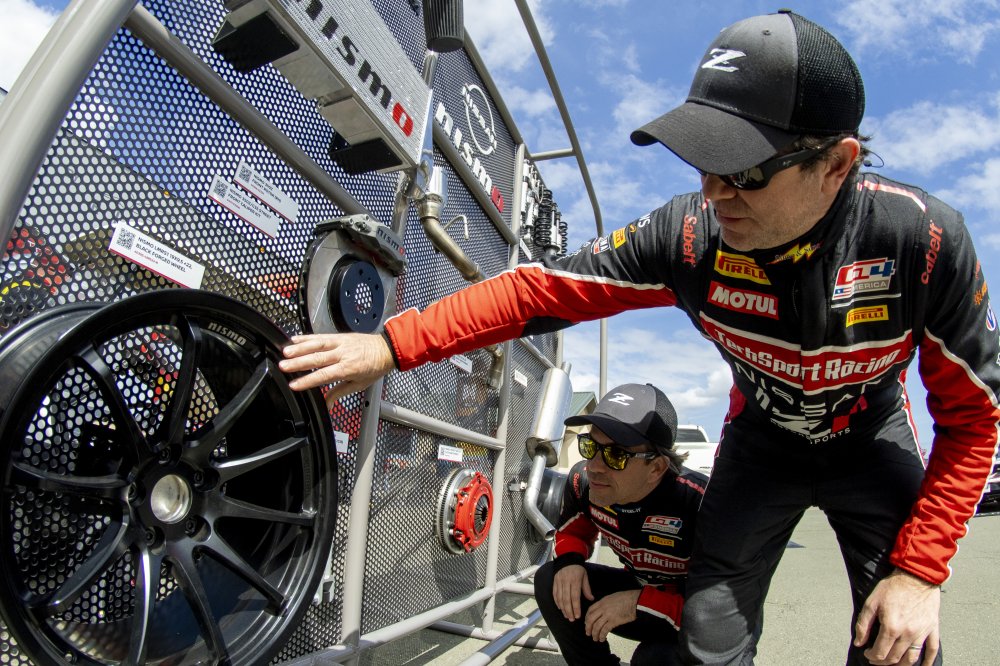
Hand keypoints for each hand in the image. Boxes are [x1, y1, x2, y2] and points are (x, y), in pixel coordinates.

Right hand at [278, 333, 394, 404]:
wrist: (387, 349)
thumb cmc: (374, 368)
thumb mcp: (359, 385)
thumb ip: (339, 393)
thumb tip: (327, 405)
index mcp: (349, 368)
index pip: (324, 375)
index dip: (308, 380)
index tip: (294, 384)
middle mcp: (343, 354)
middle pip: (317, 359)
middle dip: (298, 363)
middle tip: (283, 366)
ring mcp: (340, 343)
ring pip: (317, 345)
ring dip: (300, 348)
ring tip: (285, 352)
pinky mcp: (339, 336)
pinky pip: (321, 336)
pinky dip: (307, 337)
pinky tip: (294, 339)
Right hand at [553, 564, 593, 621]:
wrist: (567, 559)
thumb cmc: (578, 569)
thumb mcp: (585, 577)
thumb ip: (587, 589)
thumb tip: (591, 599)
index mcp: (575, 581)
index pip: (575, 597)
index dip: (576, 607)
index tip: (577, 616)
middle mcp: (566, 582)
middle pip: (566, 600)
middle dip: (569, 611)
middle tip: (571, 619)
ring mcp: (559, 582)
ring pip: (559, 598)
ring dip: (563, 609)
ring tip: (566, 616)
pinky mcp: (554, 582)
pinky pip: (555, 594)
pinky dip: (557, 602)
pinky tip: (560, 608)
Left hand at [585, 589, 639, 641]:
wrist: (634, 601)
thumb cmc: (626, 598)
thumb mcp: (612, 597)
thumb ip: (605, 603)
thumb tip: (602, 610)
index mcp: (602, 601)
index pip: (590, 610)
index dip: (587, 618)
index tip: (587, 623)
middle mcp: (603, 608)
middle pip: (590, 619)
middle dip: (588, 627)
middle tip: (588, 633)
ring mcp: (608, 615)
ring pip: (596, 626)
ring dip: (594, 634)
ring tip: (595, 638)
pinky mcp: (614, 621)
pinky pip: (604, 630)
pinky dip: (602, 635)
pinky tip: (602, 639)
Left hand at [854, 569, 940, 665]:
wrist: (916, 576)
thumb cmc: (893, 587)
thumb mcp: (872, 602)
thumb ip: (863, 624)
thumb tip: (859, 642)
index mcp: (891, 627)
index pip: (880, 652)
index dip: (871, 656)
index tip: (867, 653)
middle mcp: (908, 634)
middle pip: (895, 658)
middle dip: (883, 662)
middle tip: (876, 659)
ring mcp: (922, 633)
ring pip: (912, 659)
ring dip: (901, 665)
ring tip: (893, 663)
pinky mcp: (932, 629)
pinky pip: (932, 651)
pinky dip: (928, 662)